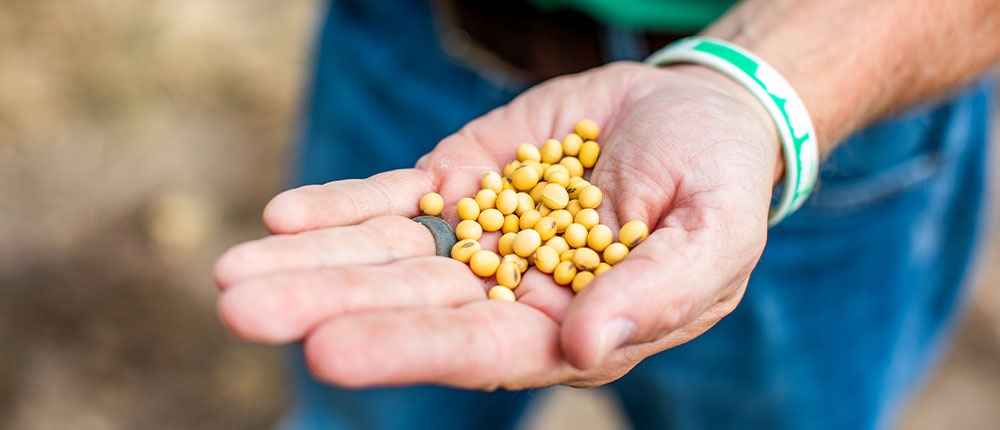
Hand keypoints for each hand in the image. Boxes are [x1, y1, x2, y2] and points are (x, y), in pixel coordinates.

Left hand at [213, 62, 779, 389]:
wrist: (691, 114)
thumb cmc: (716, 182)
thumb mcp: (713, 234)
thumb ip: (657, 292)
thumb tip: (586, 344)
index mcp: (569, 327)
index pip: (481, 346)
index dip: (410, 347)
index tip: (330, 351)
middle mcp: (509, 292)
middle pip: (409, 304)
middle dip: (327, 306)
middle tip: (242, 309)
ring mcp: (478, 238)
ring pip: (384, 255)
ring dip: (309, 263)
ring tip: (231, 275)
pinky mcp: (460, 183)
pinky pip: (394, 200)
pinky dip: (340, 209)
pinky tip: (283, 217)